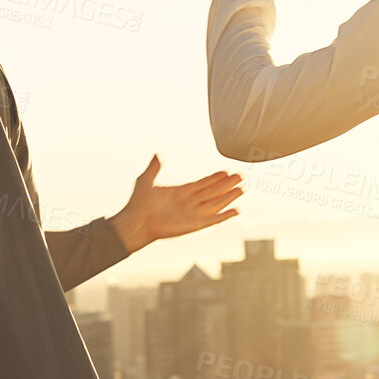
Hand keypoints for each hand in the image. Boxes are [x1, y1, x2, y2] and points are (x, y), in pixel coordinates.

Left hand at [110, 155, 242, 252]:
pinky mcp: (194, 225)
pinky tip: (236, 210)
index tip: (226, 171)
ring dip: (229, 196)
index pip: (203, 183)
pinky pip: (213, 219)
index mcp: (181, 192)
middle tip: (240, 176)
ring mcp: (193, 214)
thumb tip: (156, 154)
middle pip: (213, 192)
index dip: (214, 178)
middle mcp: (189, 203)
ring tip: (242, 189)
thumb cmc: (138, 203)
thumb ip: (153, 168)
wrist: (136, 222)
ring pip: (216, 203)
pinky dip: (224, 215)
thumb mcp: (145, 180)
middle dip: (227, 184)